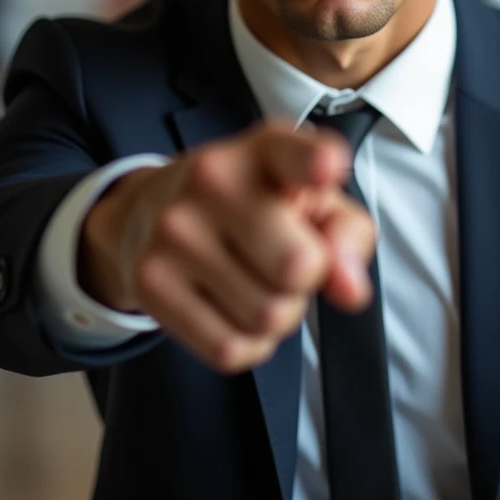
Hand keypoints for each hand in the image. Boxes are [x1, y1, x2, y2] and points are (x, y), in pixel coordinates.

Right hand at [79, 120, 375, 372]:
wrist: (151, 211)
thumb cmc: (252, 205)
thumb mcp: (311, 200)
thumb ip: (347, 234)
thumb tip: (350, 288)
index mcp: (264, 150)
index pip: (292, 152)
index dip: (315, 163)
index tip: (325, 169)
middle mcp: (212, 181)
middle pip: (297, 267)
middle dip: (306, 281)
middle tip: (286, 262)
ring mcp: (173, 230)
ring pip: (266, 317)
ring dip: (277, 315)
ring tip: (256, 281)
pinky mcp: (149, 281)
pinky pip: (229, 348)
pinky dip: (246, 343)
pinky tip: (232, 307)